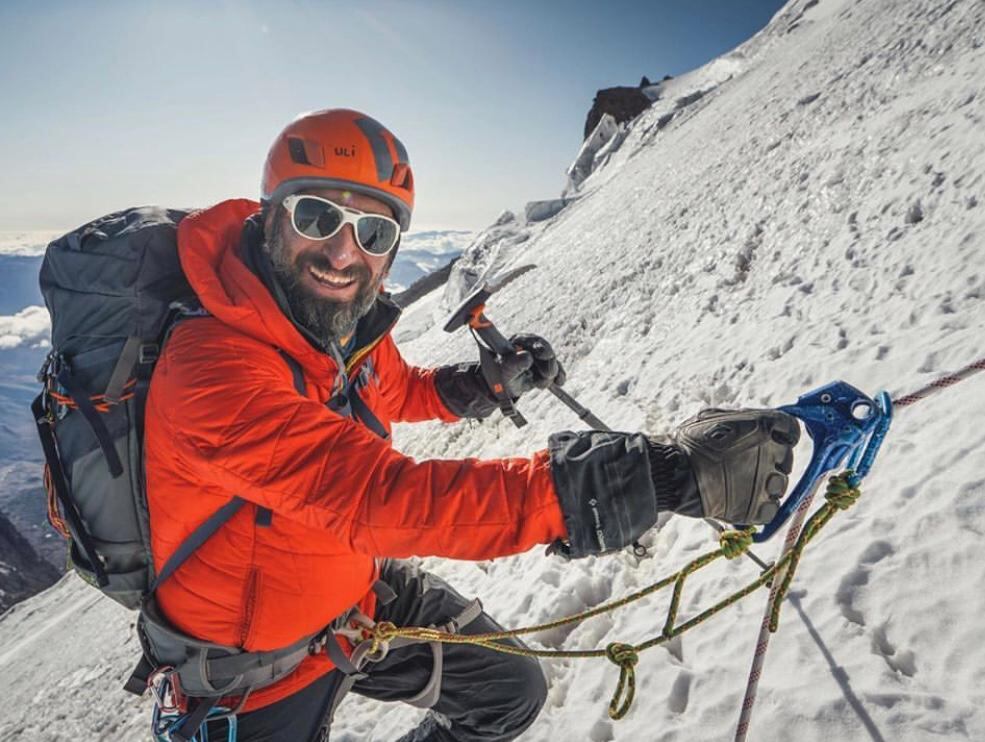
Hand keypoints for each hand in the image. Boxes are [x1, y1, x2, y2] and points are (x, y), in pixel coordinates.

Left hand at [433, 333, 563, 419]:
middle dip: (548, 364)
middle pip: (546, 351)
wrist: (498, 388)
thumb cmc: (498, 376)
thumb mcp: (504, 370)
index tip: (544, 355)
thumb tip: (528, 357)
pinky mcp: (545, 367)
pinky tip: (559, 382)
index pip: (532, 341)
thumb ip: (515, 364)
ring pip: (552, 362)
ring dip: (549, 375)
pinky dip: (559, 376)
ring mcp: (539, 357)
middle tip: (547, 375)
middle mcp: (530, 346)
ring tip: (539, 384)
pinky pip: (556, 370)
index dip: (540, 348)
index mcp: (518, 341)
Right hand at [649, 408, 799, 524]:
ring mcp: (766, 483)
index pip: (790, 429)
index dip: (782, 435)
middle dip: (772, 461)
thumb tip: (754, 421)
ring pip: (780, 485)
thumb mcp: (712, 417)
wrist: (675, 475)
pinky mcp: (756, 509)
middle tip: (749, 464)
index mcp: (763, 427)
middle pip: (786, 458)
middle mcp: (771, 454)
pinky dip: (760, 507)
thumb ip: (740, 419)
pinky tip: (744, 500)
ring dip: (766, 484)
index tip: (773, 440)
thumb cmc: (689, 443)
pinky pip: (771, 510)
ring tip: (743, 484)